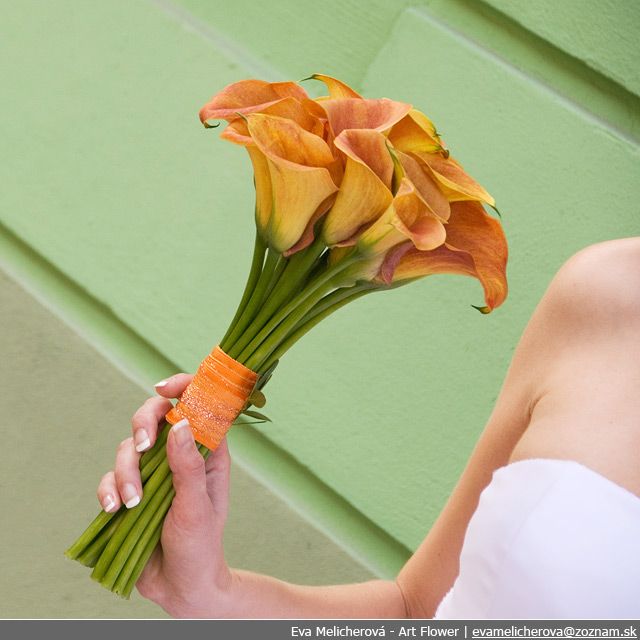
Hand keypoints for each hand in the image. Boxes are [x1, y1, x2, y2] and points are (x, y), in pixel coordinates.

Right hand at [96, 374, 233, 616]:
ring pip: (127, 448)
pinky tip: (116, 509)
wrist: (180, 586)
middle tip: (142, 445)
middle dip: (142, 425)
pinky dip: (109, 490)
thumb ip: (189, 466)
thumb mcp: (198, 505)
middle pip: (154, 417)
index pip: (197, 406)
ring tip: (133, 504)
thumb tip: (182, 423)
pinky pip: (110, 478)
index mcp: (207, 451)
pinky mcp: (130, 491)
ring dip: (125, 472)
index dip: (182, 387)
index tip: (164, 387)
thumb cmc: (201, 544)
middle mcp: (178, 454)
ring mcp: (152, 472)